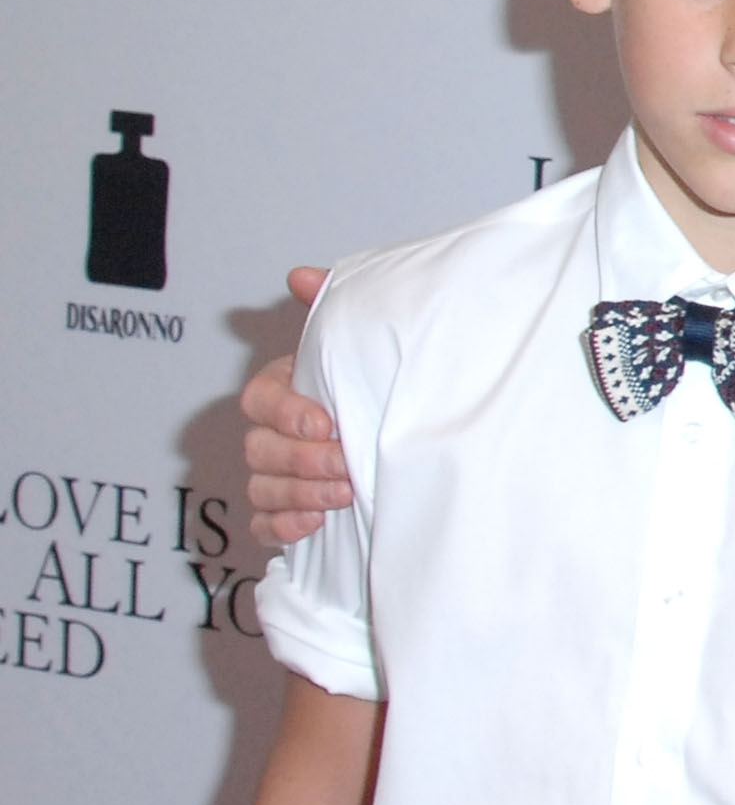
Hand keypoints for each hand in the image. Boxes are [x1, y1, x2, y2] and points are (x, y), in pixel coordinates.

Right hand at [246, 270, 349, 544]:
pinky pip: (265, 525)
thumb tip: (302, 276)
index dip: (286, 413)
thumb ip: (331, 306)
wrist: (404, 432)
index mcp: (285, 390)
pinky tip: (313, 524)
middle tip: (345, 463)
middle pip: (260, 449)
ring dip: (299, 493)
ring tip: (342, 493)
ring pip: (262, 487)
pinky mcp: (284, 512)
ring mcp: (275, 474)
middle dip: (302, 459)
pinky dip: (283, 528)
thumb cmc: (372, 384)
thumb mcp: (358, 343)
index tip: (325, 422)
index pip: (260, 399)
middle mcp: (273, 433)